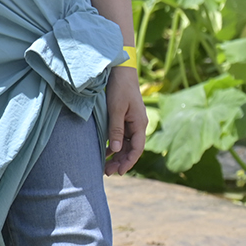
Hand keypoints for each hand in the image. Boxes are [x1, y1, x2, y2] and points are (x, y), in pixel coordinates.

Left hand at [103, 60, 146, 175]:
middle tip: (108, 172)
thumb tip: (117, 150)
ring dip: (118, 156)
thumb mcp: (116, 110)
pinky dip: (115, 146)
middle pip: (132, 149)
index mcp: (140, 123)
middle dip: (122, 162)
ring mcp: (132, 122)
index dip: (129, 162)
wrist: (121, 72)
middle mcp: (138, 125)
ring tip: (106, 166)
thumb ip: (116, 130)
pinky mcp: (125, 119)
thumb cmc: (119, 89)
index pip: (137, 148)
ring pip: (127, 144)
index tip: (119, 172)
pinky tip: (106, 152)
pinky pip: (122, 137)